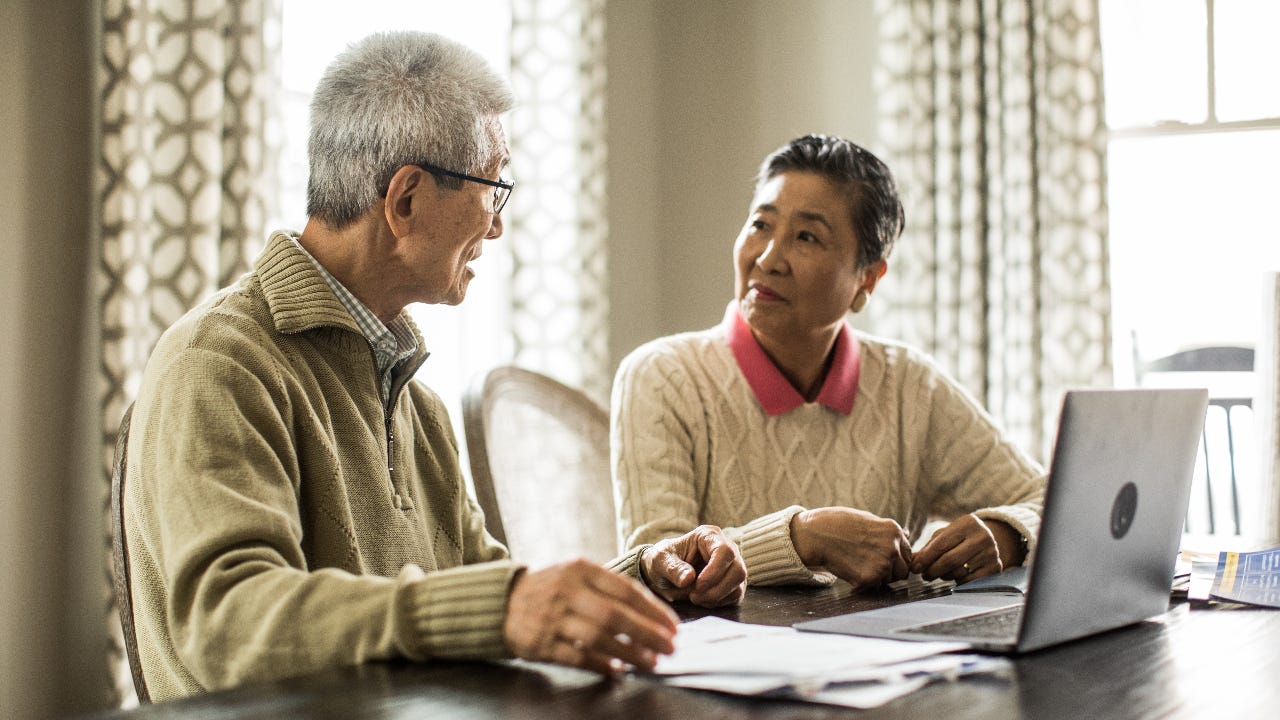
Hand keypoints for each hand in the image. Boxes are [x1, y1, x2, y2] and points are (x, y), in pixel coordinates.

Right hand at [503, 559, 677, 674]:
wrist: (502, 601)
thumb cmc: (551, 588)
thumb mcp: (576, 574)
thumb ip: (609, 588)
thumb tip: (653, 614)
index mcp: (580, 570)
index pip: (626, 590)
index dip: (654, 611)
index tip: (673, 627)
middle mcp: (566, 591)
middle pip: (615, 615)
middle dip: (648, 634)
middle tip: (670, 648)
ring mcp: (552, 618)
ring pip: (598, 638)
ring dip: (630, 653)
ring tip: (651, 662)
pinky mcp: (540, 643)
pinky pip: (577, 656)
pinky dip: (601, 664)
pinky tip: (618, 670)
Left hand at [641, 525, 747, 607]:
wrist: (662, 572)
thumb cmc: (662, 561)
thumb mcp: (660, 561)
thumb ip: (673, 568)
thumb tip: (688, 578)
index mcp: (708, 536)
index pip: (725, 551)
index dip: (714, 571)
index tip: (697, 586)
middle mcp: (726, 548)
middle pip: (738, 570)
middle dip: (716, 589)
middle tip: (694, 596)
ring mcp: (732, 566)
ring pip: (738, 585)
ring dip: (716, 597)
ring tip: (695, 597)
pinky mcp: (733, 583)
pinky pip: (735, 596)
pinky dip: (719, 602)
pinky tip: (702, 600)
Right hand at [789, 507, 912, 590]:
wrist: (815, 535)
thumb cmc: (838, 524)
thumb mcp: (868, 519)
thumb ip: (887, 532)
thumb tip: (908, 535)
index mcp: (894, 531)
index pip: (908, 554)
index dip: (895, 559)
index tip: (881, 558)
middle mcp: (893, 547)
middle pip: (903, 571)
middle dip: (890, 571)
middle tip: (869, 565)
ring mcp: (882, 564)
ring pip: (889, 580)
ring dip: (878, 577)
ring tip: (858, 565)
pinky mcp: (870, 578)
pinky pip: (874, 587)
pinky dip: (864, 584)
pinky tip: (851, 571)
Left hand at [912, 514, 1021, 581]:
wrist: (989, 541)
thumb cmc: (959, 538)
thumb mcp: (946, 535)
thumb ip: (928, 547)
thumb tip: (911, 560)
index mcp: (967, 523)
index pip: (941, 544)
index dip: (925, 558)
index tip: (914, 567)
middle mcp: (983, 536)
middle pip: (950, 560)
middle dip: (932, 570)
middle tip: (924, 575)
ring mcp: (991, 553)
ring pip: (959, 572)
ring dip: (944, 576)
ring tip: (939, 573)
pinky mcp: (995, 568)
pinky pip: (969, 581)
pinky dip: (957, 581)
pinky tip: (954, 576)